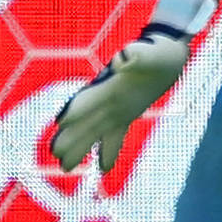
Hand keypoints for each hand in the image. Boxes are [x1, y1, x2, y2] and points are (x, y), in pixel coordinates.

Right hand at [47, 25, 190, 174]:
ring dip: (79, 148)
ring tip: (66, 168)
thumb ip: (138, 55)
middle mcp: (108, 99)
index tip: (62, 121)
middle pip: (83, 121)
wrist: (166, 55)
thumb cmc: (157, 52)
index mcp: (110, 85)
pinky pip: (114, 136)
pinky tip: (103, 169)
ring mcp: (115, 109)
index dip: (77, 108)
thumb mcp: (151, 53)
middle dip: (70, 136)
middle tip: (55, 154)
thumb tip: (124, 56)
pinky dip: (108, 151)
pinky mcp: (127, 115)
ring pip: (93, 131)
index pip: (89, 98)